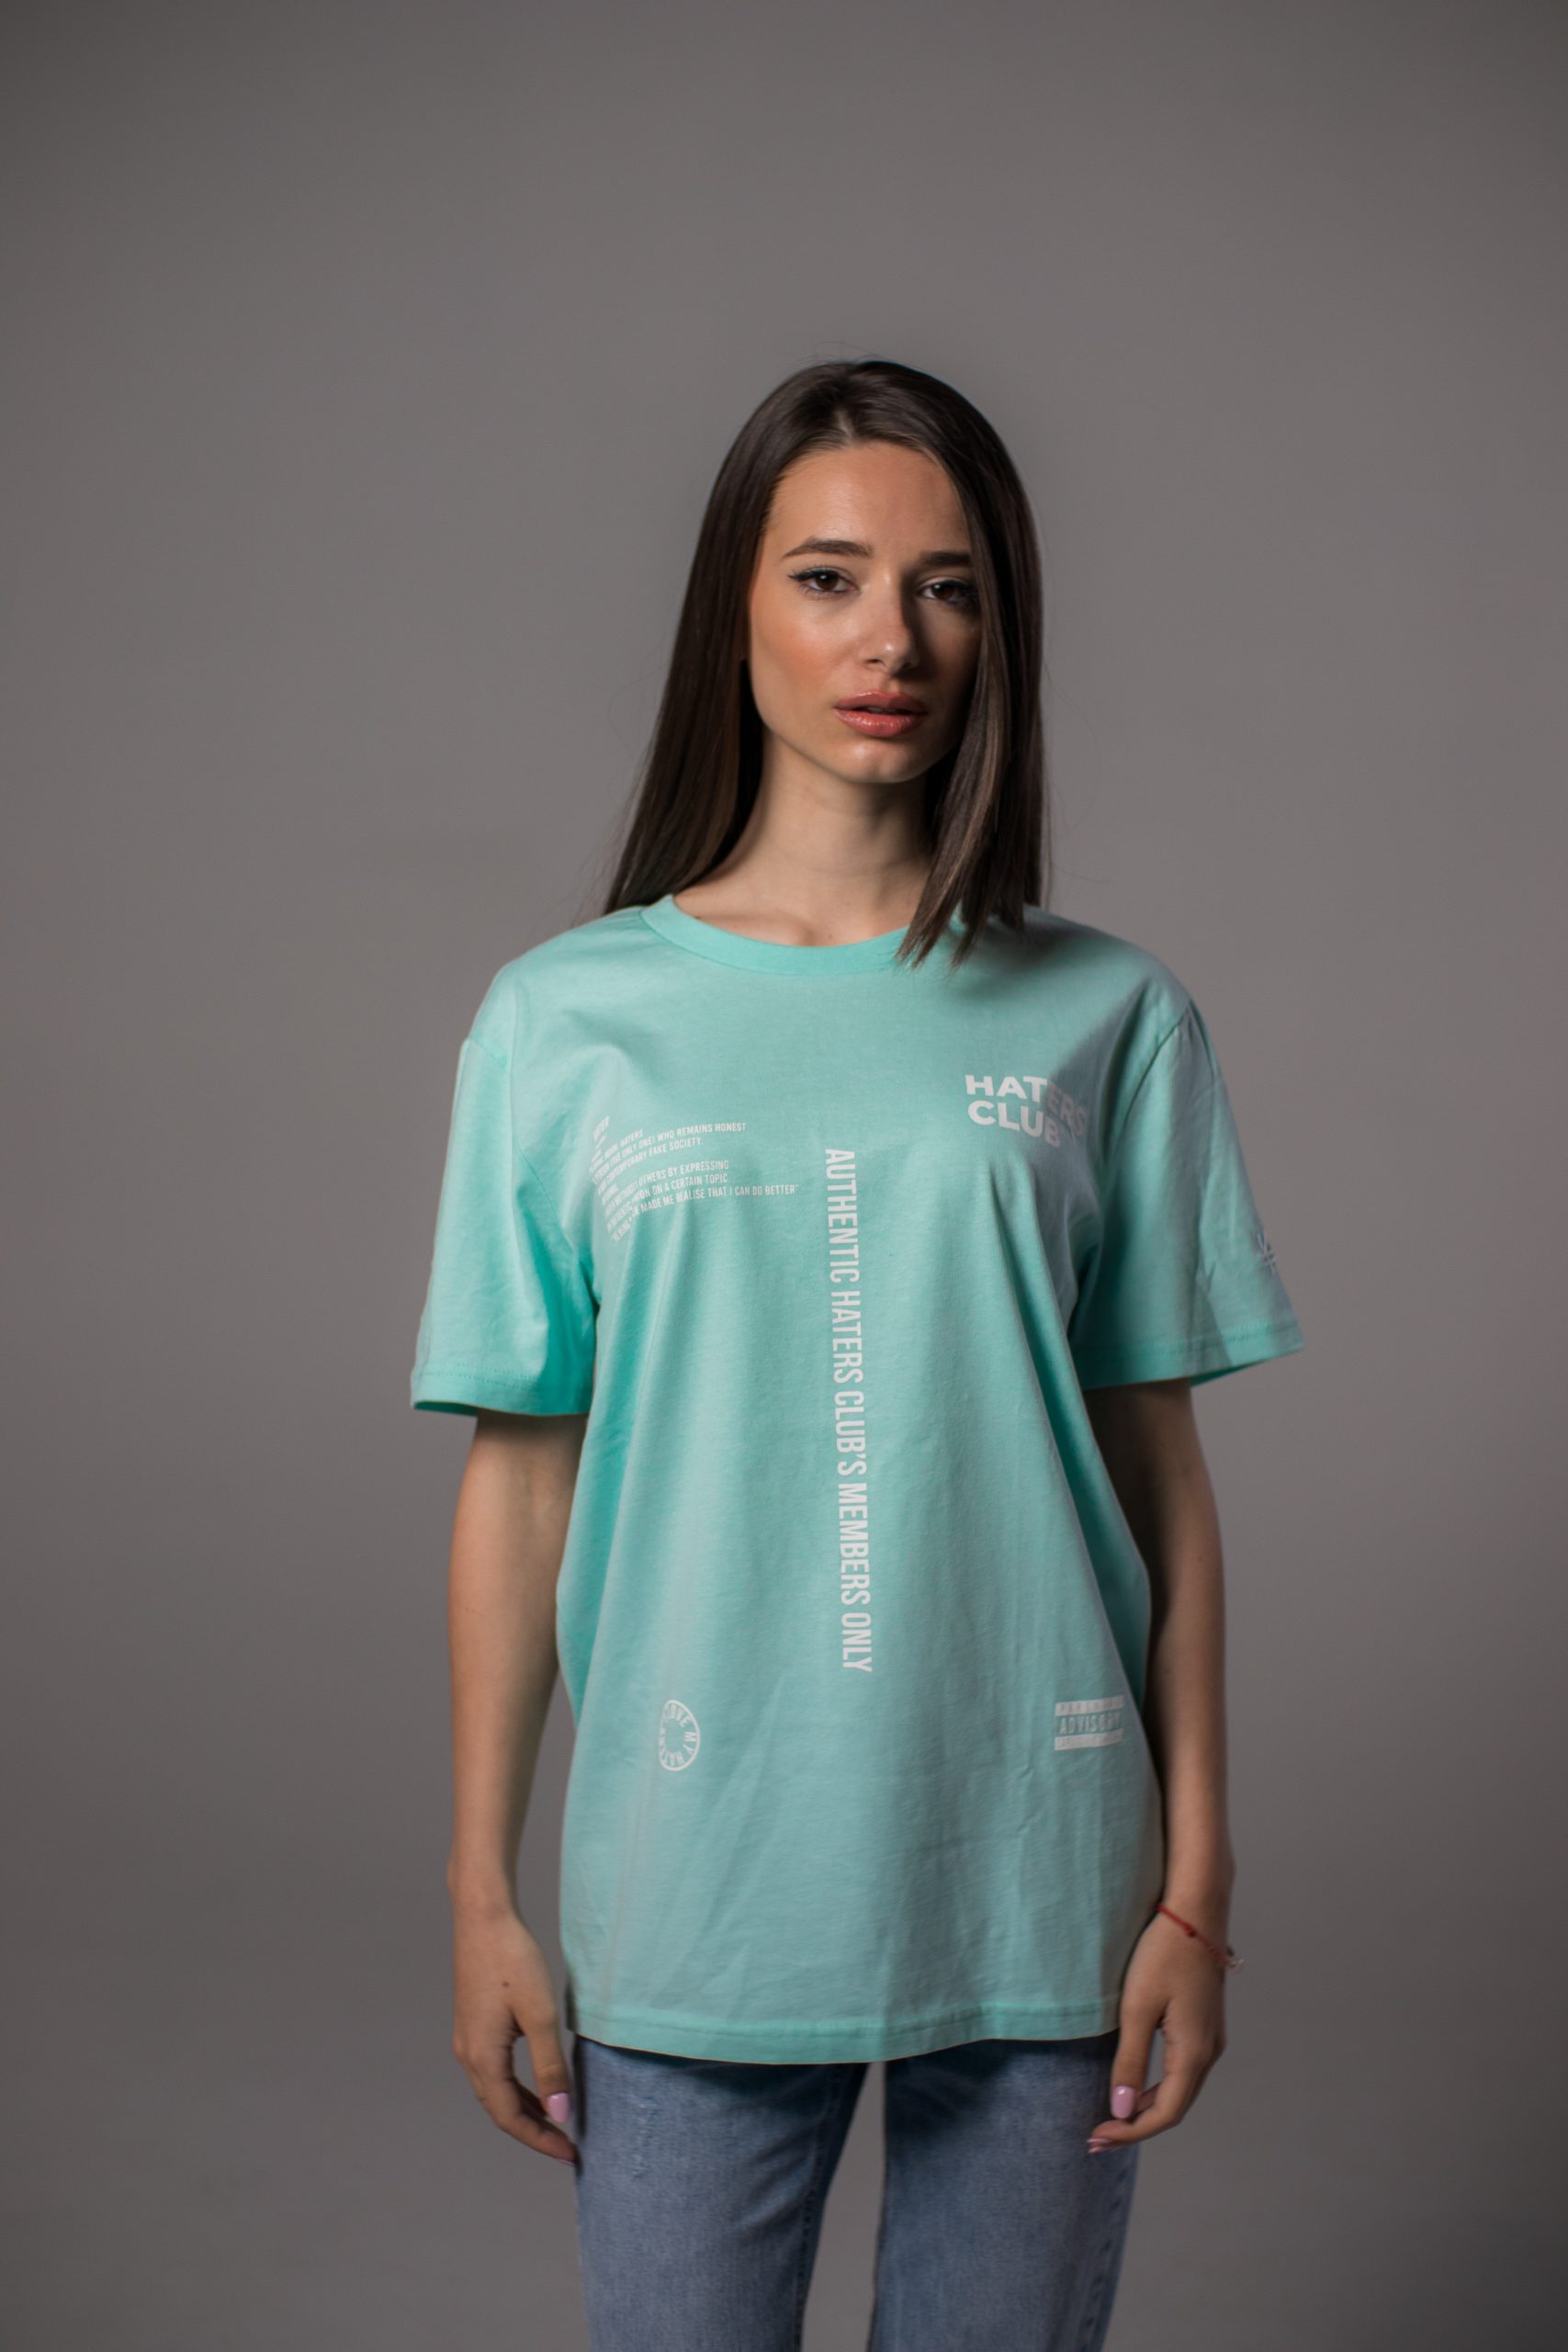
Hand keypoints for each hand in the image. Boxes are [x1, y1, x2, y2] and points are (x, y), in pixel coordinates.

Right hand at [451, 1899, 577, 2164]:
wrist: (483, 1917)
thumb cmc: (514, 1959)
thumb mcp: (541, 2014)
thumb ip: (551, 2066)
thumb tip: (560, 2114)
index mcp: (483, 2058)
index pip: (511, 2118)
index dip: (540, 2140)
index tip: (571, 2154)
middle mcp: (468, 2055)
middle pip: (500, 2110)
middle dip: (534, 2131)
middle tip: (568, 2145)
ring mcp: (467, 2040)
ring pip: (496, 2092)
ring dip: (525, 2111)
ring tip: (557, 2123)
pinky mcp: (473, 2025)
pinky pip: (494, 2072)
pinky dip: (516, 2087)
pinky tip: (537, 2086)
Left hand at [1086, 1904, 1228, 2152]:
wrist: (1196, 1912)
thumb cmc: (1163, 1954)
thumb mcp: (1137, 2008)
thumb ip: (1130, 2061)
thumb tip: (1120, 2109)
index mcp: (1195, 2053)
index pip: (1164, 2114)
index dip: (1131, 2131)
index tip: (1096, 2137)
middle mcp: (1209, 2053)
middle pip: (1174, 2107)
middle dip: (1135, 2125)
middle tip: (1096, 2136)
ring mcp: (1210, 2039)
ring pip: (1179, 2090)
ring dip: (1146, 2108)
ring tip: (1110, 2116)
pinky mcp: (1205, 2027)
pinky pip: (1182, 2071)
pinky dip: (1157, 2087)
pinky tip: (1133, 2086)